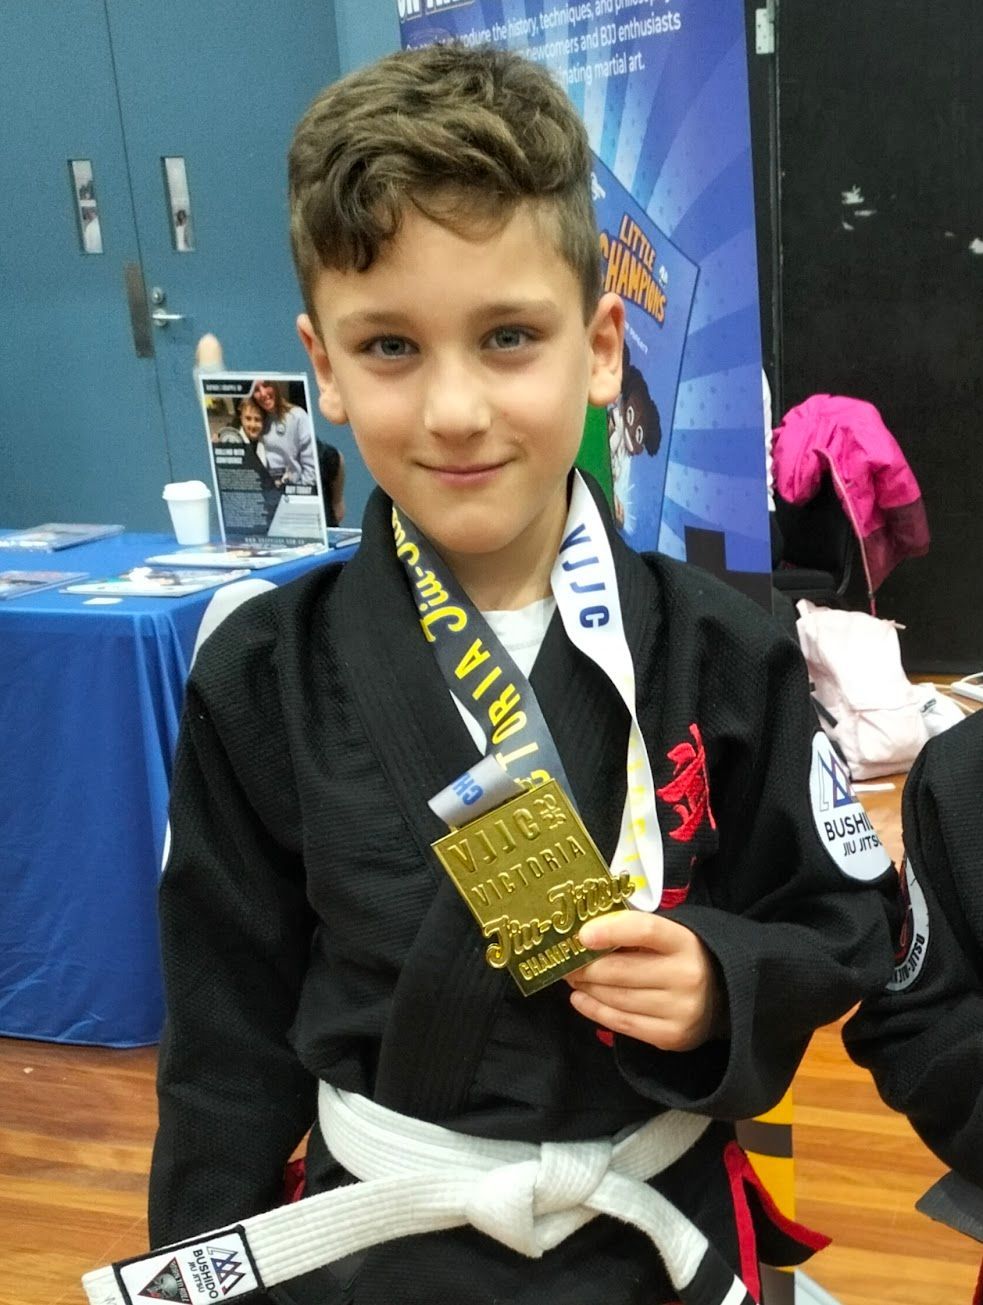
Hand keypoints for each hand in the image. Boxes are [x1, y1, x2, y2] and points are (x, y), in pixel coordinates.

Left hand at [567, 912, 723, 1051]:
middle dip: (586, 967)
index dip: (611, 930)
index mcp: (685, 942)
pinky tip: (581, 999)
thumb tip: (584, 935)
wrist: (722, 998)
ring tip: (573, 979)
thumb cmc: (681, 958)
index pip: (646, 930)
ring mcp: (680, 1010)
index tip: (582, 935)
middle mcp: (686, 976)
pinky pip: (623, 1023)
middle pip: (622, 970)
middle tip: (566, 962)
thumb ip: (634, 933)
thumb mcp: (668, 937)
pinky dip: (595, 1011)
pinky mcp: (671, 1036)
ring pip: (618, 998)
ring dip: (588, 988)